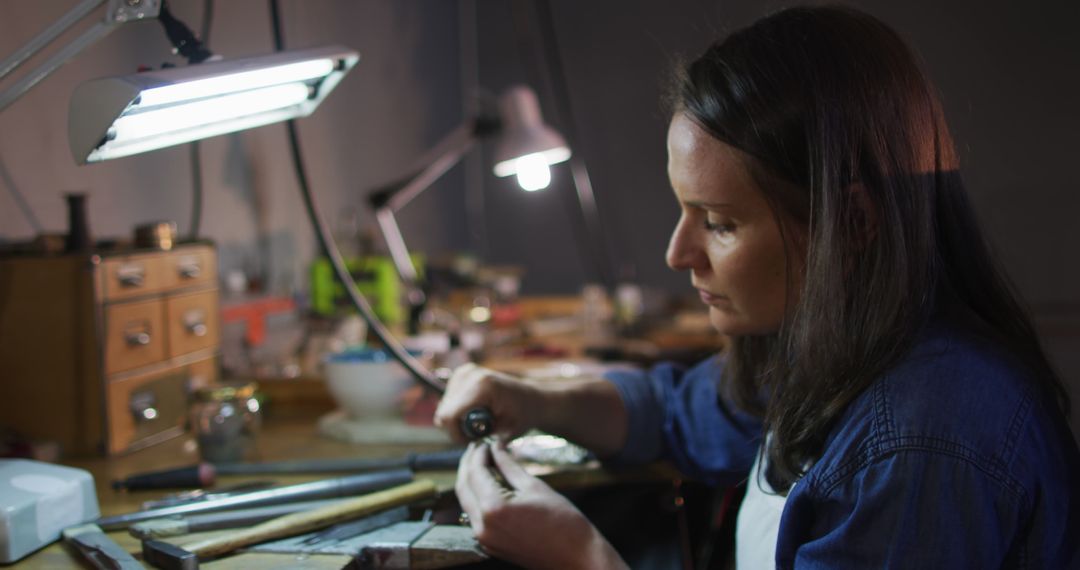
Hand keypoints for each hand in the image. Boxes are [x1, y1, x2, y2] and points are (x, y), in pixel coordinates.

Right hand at [434, 363, 538, 442]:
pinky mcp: (463, 372)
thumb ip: (485, 439)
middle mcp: (470, 375)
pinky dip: (458, 410)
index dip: (455, 435)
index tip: (472, 441)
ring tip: (480, 423)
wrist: (531, 398)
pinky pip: (449, 399)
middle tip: (479, 433)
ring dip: (457, 420)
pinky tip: (475, 413)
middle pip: (443, 412)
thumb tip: (465, 445)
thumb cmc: (523, 417)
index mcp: (481, 387)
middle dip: (457, 428)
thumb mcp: (508, 432)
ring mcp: (465, 371)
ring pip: (444, 407)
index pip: (448, 416)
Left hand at [456, 441, 626, 569]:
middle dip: (468, 464)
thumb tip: (496, 447)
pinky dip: (477, 497)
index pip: (475, 473)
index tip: (485, 441)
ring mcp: (485, 539)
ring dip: (471, 480)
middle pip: (463, 487)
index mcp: (493, 509)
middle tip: (477, 447)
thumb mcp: (535, 486)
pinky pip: (475, 516)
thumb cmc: (563, 522)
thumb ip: (509, 466)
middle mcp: (482, 526)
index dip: (479, 454)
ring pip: (467, 502)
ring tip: (482, 462)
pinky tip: (487, 484)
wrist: (576, 558)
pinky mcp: (490, 545)